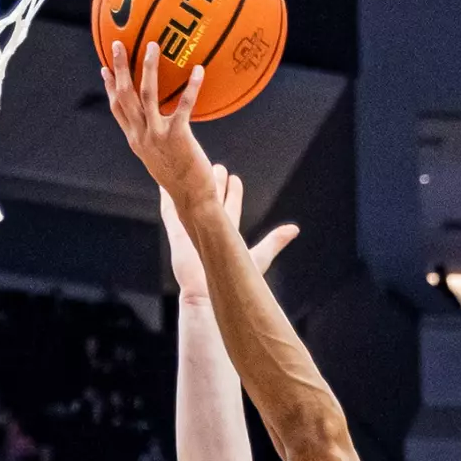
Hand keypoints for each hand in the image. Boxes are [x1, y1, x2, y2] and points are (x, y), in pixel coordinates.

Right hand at [102, 40, 215, 209]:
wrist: (191, 199)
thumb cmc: (178, 179)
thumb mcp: (158, 158)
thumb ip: (153, 139)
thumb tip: (157, 124)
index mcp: (135, 140)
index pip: (117, 109)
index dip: (109, 87)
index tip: (104, 68)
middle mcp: (141, 136)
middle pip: (125, 96)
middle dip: (119, 68)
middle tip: (118, 44)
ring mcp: (157, 136)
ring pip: (147, 95)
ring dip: (148, 68)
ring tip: (152, 46)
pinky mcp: (177, 136)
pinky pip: (184, 106)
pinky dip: (191, 87)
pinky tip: (198, 71)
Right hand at [162, 165, 299, 299]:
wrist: (207, 293)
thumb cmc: (233, 281)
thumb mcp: (259, 256)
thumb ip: (275, 242)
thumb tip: (295, 229)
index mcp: (225, 236)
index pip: (230, 209)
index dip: (233, 194)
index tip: (235, 178)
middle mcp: (207, 231)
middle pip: (211, 202)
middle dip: (214, 185)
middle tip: (217, 166)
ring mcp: (191, 232)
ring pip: (191, 203)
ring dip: (194, 187)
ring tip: (195, 167)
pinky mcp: (177, 234)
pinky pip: (170, 212)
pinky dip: (167, 197)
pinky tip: (165, 185)